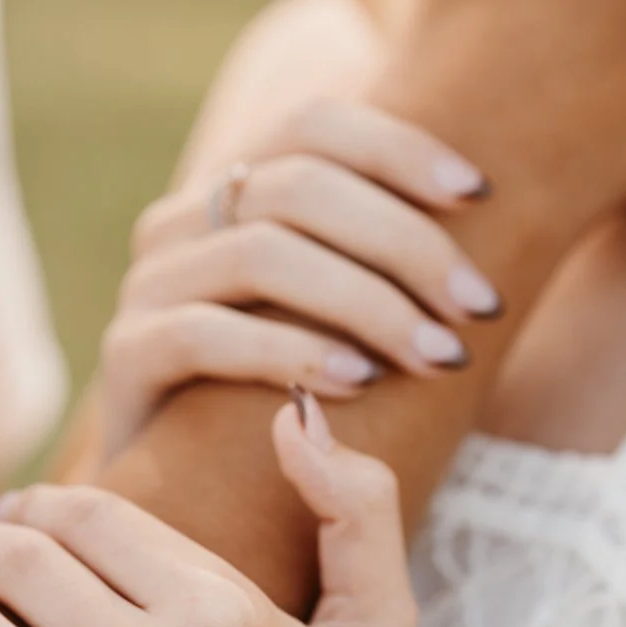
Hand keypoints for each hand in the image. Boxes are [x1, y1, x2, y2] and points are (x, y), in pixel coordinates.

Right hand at [99, 102, 501, 459]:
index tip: (482, 195)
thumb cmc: (295, 399)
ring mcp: (146, 286)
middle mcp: (181, 222)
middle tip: (481, 307)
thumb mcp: (343, 316)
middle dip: (406, 243)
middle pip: (300, 185)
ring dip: (369, 302)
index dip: (399, 147)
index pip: (315, 124)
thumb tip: (500, 202)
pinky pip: (207, 334)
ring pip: (261, 253)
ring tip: (440, 356)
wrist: (188, 502)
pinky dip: (293, 352)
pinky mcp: (125, 357)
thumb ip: (388, 258)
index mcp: (234, 188)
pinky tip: (359, 386)